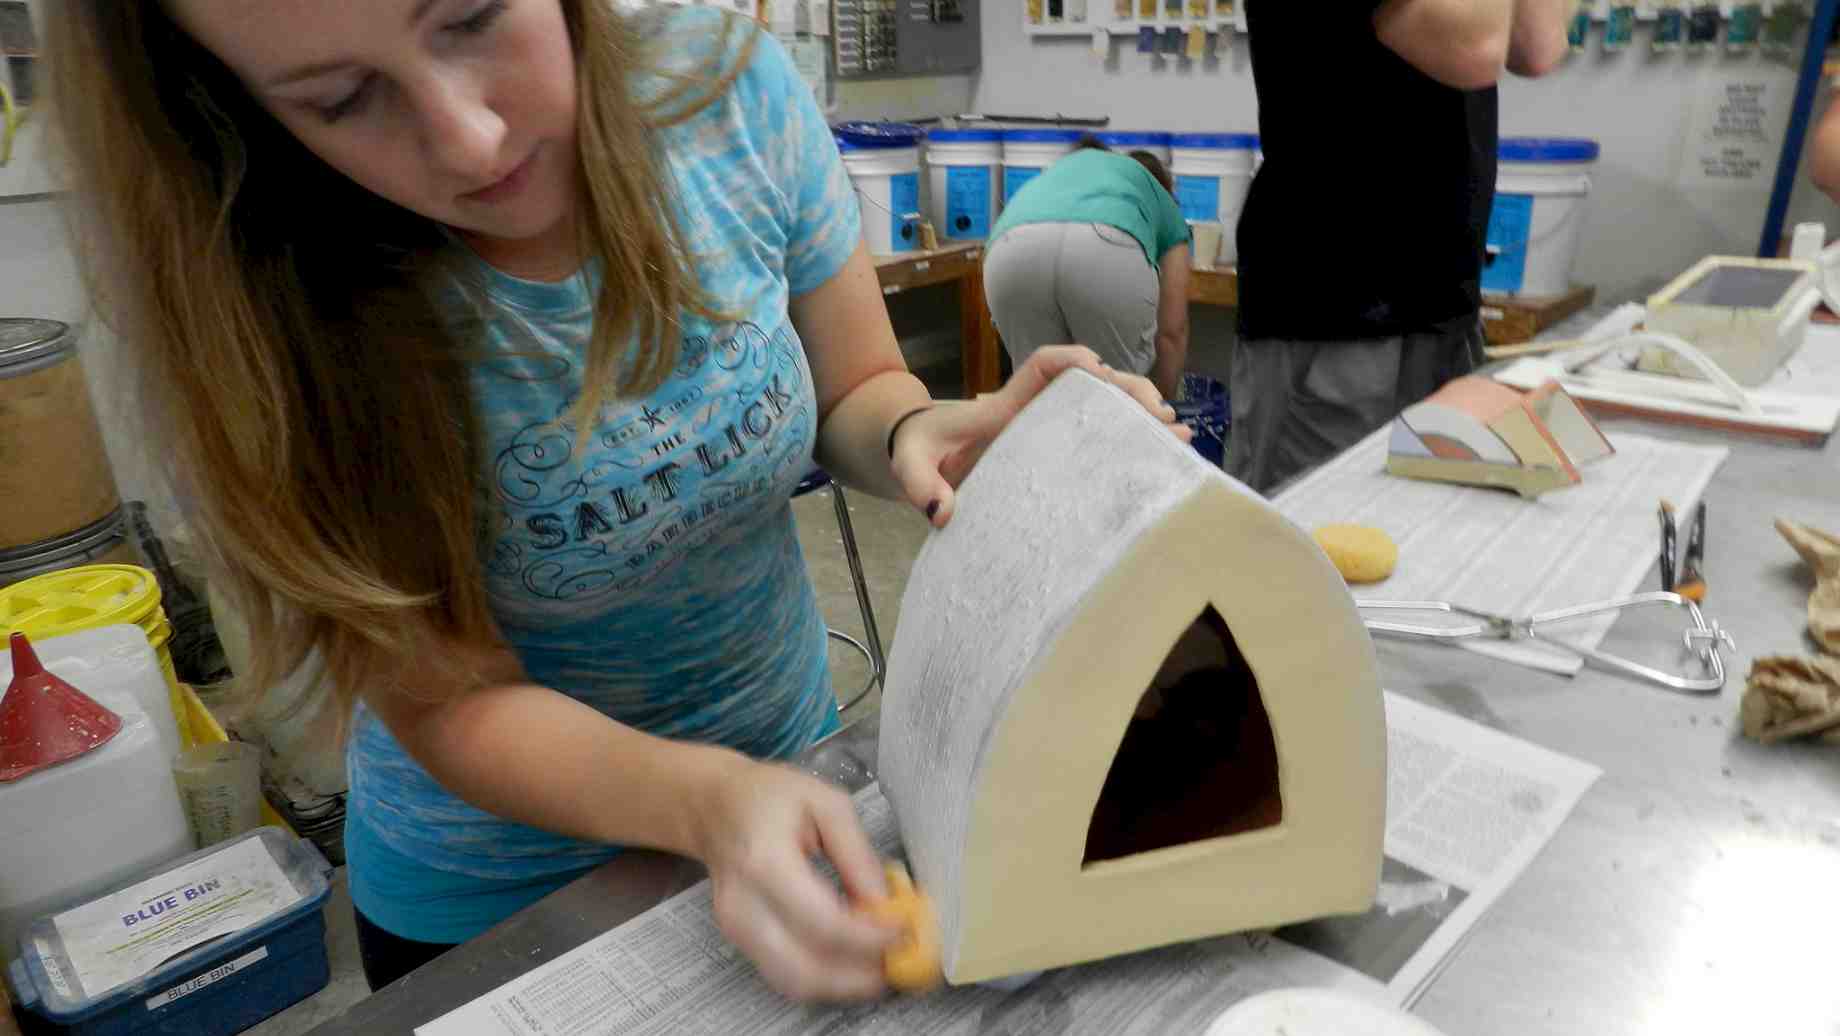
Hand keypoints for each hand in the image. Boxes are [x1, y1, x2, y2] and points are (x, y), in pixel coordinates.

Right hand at [691, 758, 897, 1000]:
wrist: (714, 805)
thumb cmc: (767, 796)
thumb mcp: (826, 803)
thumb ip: (858, 855)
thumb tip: (885, 904)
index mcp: (764, 862)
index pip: (824, 924)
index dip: (871, 939)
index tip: (905, 931)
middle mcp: (743, 905)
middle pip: (806, 969)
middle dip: (861, 975)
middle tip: (899, 959)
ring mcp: (736, 929)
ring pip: (795, 982)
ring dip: (844, 983)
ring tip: (881, 963)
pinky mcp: (740, 941)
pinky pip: (785, 975)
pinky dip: (824, 976)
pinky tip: (852, 959)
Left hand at [891, 346, 1191, 527]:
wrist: (914, 454)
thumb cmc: (915, 451)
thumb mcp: (907, 465)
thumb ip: (917, 483)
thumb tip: (940, 512)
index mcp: (1003, 406)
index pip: (1041, 367)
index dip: (1070, 360)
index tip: (1097, 369)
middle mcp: (1033, 410)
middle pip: (1090, 384)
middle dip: (1128, 390)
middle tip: (1161, 414)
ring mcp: (1046, 429)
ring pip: (1102, 409)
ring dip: (1140, 414)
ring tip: (1176, 434)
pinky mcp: (1052, 451)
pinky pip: (1096, 438)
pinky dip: (1130, 442)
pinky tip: (1162, 456)